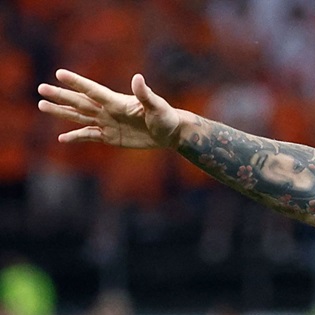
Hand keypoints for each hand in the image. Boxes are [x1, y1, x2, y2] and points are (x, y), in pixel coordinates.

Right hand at [38, 70, 180, 148]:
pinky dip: (76, 137)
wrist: (170, 132)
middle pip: (80, 102)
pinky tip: (62, 138)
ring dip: (61, 112)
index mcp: (117, 101)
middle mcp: (108, 110)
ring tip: (42, 105)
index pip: (93, 90)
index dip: (77, 82)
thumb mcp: (157, 106)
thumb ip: (145, 94)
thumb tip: (138, 78)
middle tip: (41, 88)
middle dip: (61, 96)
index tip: (60, 73)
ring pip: (79, 117)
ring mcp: (107, 123)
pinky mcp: (110, 137)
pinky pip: (89, 136)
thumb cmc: (165, 116)